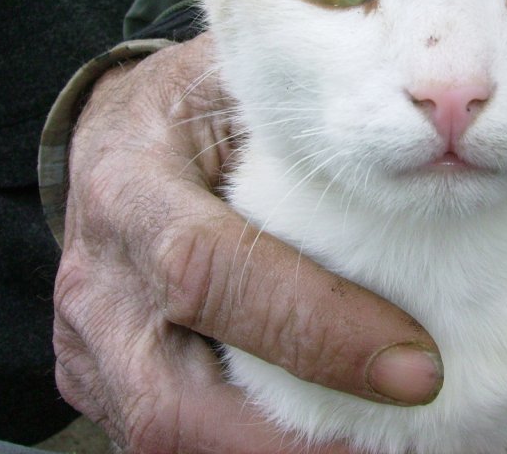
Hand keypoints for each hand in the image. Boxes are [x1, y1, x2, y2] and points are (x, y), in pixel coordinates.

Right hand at [53, 33, 441, 452]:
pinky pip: (163, 440)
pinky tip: (316, 445)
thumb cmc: (186, 112)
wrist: (108, 147)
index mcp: (129, 189)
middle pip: (171, 399)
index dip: (312, 326)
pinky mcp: (98, 383)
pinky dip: (245, 451)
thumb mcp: (231, 87)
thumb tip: (418, 146)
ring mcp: (89, 347)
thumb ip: (302, 120)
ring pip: (164, 438)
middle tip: (398, 444)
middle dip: (289, 441)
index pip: (210, 270)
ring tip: (371, 450)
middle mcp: (98, 283)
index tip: (415, 365)